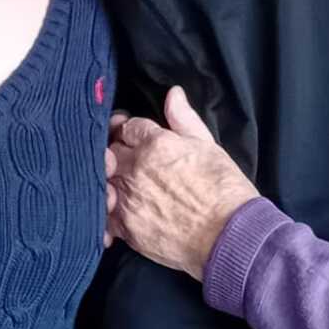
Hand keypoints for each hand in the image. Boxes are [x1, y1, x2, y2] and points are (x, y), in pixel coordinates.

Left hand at [106, 87, 258, 280]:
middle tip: (127, 157)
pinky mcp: (125, 226)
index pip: (128, 127)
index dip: (130, 129)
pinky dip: (105, 211)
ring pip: (101, 179)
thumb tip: (172, 94)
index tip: (134, 134)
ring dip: (108, 178)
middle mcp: (135, 168)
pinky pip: (102, 214)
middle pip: (109, 150)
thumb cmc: (224, 190)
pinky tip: (116, 210)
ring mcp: (127, 198)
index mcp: (155, 144)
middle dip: (116, 150)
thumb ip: (184, 119)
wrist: (228, 235)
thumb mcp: (208, 146)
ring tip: (122, 183)